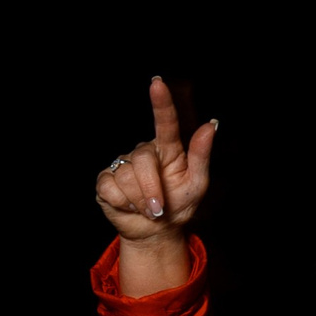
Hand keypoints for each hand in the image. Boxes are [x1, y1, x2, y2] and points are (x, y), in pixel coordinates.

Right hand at [94, 77, 216, 243]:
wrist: (156, 232)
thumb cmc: (179, 205)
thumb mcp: (197, 184)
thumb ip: (201, 155)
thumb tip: (210, 124)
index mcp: (168, 149)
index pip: (165, 122)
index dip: (161, 103)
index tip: (157, 83)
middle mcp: (143, 153)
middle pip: (142, 161)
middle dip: (152, 189)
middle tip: (159, 209)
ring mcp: (122, 165)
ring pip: (126, 178)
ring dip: (139, 201)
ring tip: (147, 210)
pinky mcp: (105, 181)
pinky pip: (110, 189)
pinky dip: (122, 204)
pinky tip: (128, 207)